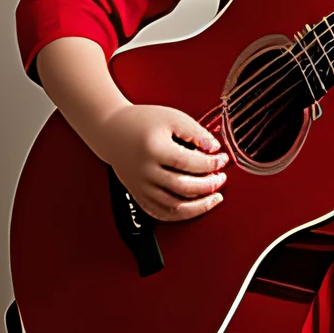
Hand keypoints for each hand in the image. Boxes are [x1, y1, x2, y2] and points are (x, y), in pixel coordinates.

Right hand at [91, 104, 229, 221]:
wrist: (112, 131)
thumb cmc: (141, 122)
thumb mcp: (172, 117)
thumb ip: (196, 132)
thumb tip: (215, 148)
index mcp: (154, 149)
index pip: (189, 163)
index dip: (211, 163)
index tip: (222, 158)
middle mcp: (145, 172)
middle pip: (183, 188)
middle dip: (209, 185)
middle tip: (221, 178)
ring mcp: (140, 187)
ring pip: (173, 207)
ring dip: (199, 205)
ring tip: (214, 196)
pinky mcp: (138, 195)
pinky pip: (161, 213)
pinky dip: (181, 215)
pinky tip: (195, 207)